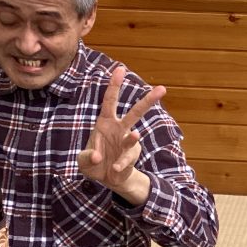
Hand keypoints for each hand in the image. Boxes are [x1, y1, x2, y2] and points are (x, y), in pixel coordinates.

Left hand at [77, 65, 165, 201]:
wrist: (106, 178)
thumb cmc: (93, 162)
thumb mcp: (83, 160)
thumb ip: (87, 157)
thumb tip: (97, 157)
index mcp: (105, 122)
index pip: (110, 100)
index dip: (115, 85)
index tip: (120, 69)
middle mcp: (119, 129)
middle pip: (135, 113)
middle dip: (148, 101)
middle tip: (163, 89)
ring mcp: (127, 143)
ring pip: (134, 137)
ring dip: (132, 137)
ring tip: (135, 135)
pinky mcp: (131, 157)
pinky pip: (126, 159)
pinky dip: (120, 164)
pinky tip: (115, 168)